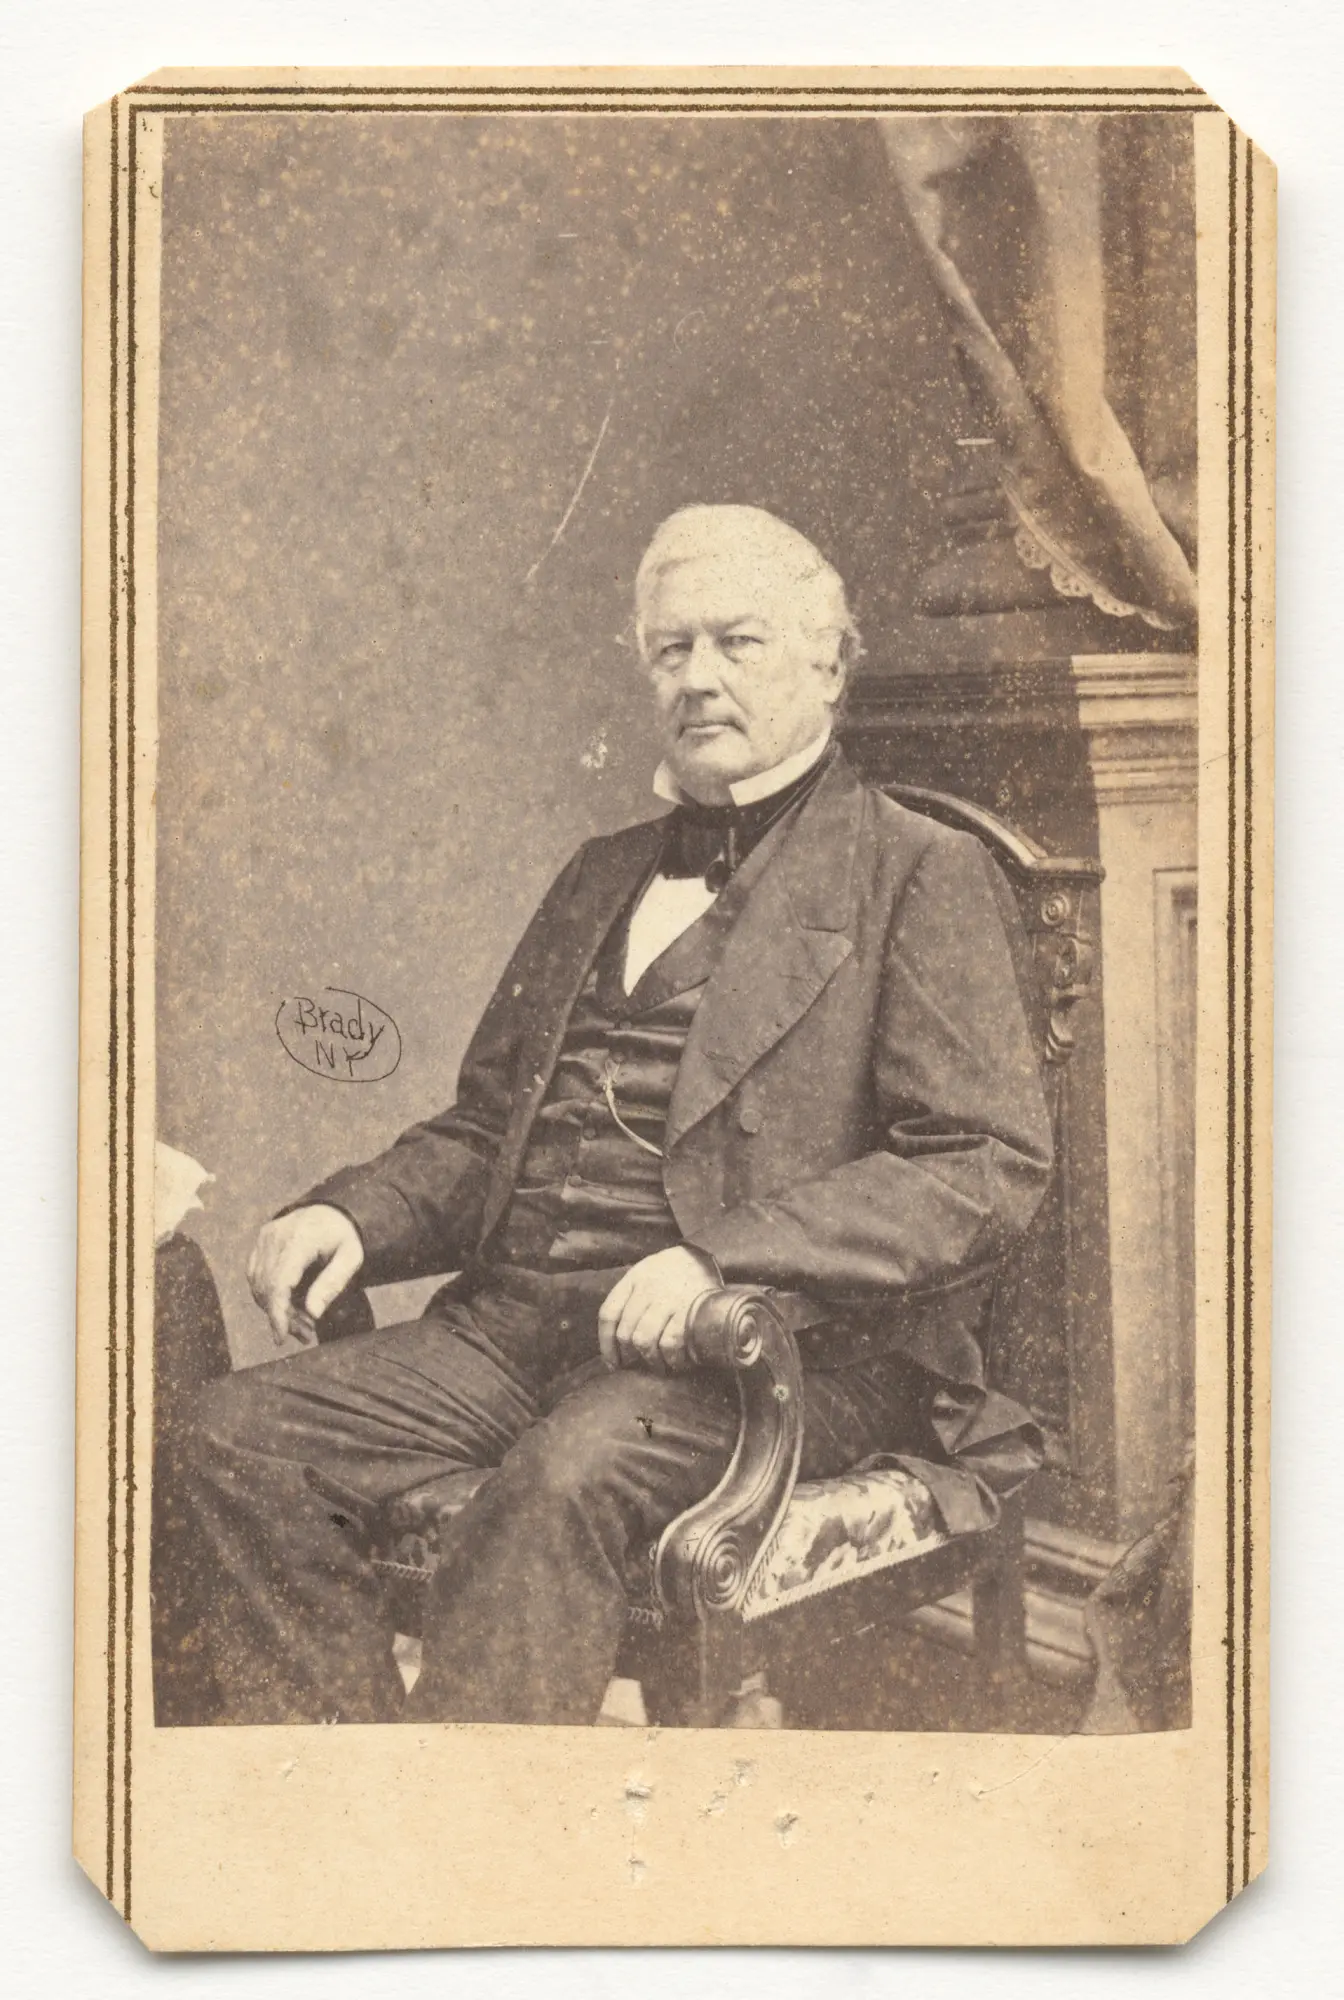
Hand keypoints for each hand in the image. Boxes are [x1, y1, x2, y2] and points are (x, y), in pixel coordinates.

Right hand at [246, 1205, 364, 1349]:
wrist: (333, 1210)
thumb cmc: (344, 1236)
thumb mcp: (351, 1258)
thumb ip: (333, 1284)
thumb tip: (313, 1313)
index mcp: (299, 1239)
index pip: (279, 1283)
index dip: (277, 1313)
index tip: (281, 1337)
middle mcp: (276, 1236)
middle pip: (268, 1287)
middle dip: (283, 1316)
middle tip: (307, 1333)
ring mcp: (265, 1238)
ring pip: (258, 1284)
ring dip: (275, 1309)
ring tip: (302, 1323)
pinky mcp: (261, 1242)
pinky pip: (255, 1275)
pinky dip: (268, 1295)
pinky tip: (288, 1306)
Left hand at [598, 1246, 720, 1375]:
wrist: (706, 1257)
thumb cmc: (672, 1273)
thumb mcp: (645, 1274)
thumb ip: (628, 1301)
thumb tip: (616, 1346)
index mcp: (634, 1279)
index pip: (609, 1314)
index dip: (605, 1343)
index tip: (612, 1362)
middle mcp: (648, 1289)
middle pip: (625, 1333)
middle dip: (629, 1355)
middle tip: (637, 1363)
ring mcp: (669, 1300)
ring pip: (644, 1341)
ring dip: (649, 1360)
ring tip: (657, 1365)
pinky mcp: (690, 1312)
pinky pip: (670, 1344)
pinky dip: (671, 1358)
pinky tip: (676, 1360)